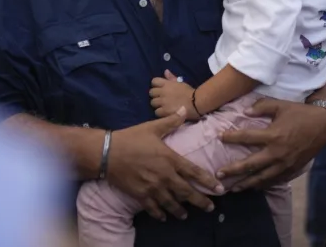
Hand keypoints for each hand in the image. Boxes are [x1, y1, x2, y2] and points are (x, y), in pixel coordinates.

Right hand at [106, 108, 223, 220]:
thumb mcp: (152, 127)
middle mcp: (164, 175)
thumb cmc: (131, 138)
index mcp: (169, 158)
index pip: (194, 172)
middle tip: (210, 207)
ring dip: (181, 211)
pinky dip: (160, 213)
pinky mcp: (140, 195)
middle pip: (186, 192)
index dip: (208, 181)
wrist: (107, 153)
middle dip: (200, 201)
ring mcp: (152, 187)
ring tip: (186, 215)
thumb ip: (171, 121)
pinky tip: (164, 217)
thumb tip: (184, 109)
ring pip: (171, 203)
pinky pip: (153, 208)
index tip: (219, 189)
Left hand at [149, 70, 196, 119]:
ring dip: (157, 104)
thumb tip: (165, 71)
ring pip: (152, 103)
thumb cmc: (189, 92)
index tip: (159, 89)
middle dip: (155, 95)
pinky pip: (157, 112)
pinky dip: (160, 112)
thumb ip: (171, 78)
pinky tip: (165, 112)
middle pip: (151, 92)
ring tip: (163, 106)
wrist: (196, 103)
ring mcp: (163, 102)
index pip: (154, 81)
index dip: (155, 85)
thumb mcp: (180, 82)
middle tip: (161, 98)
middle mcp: (163, 92)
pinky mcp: (165, 111)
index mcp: (167, 84)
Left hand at [217, 98, 325, 190]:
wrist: (324, 125)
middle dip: (233, 170)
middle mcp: (276, 153)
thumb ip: (261, 107)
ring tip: (233, 188)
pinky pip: (274, 180)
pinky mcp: (291, 170)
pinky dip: (263, 185)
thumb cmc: (300, 113)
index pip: (246, 138)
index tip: (220, 137)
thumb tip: (244, 112)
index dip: (231, 137)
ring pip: (261, 178)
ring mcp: (284, 164)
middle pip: (250, 165)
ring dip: (246, 183)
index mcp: (272, 135)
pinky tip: (254, 187)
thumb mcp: (280, 105)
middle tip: (219, 175)